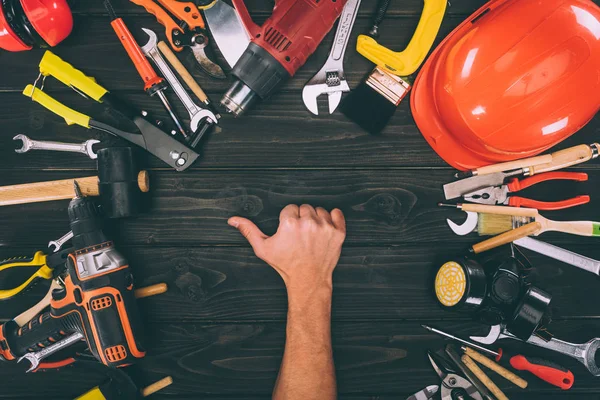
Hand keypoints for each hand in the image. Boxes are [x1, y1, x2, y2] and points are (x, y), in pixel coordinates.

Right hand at [228, 204, 345, 298]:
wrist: (308, 280)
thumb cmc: (285, 265)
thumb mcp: (263, 248)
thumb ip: (249, 230)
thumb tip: (233, 219)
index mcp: (290, 224)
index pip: (289, 208)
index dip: (288, 220)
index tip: (289, 233)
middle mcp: (308, 223)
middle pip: (304, 207)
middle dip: (301, 219)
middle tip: (300, 236)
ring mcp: (325, 228)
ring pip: (319, 210)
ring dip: (316, 219)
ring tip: (311, 236)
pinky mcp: (338, 232)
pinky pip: (337, 213)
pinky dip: (332, 219)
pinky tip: (324, 230)